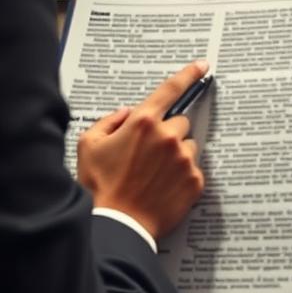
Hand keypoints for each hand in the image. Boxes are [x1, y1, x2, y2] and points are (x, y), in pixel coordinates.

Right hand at [77, 60, 207, 238]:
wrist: (117, 227)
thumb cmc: (100, 188)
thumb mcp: (88, 146)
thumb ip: (108, 121)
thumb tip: (126, 113)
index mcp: (143, 122)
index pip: (170, 89)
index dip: (188, 74)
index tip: (203, 65)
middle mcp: (168, 136)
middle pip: (180, 123)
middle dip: (167, 134)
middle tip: (149, 156)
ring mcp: (184, 158)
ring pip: (187, 147)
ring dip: (176, 155)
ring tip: (154, 176)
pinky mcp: (195, 180)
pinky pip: (193, 170)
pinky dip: (181, 176)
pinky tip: (163, 189)